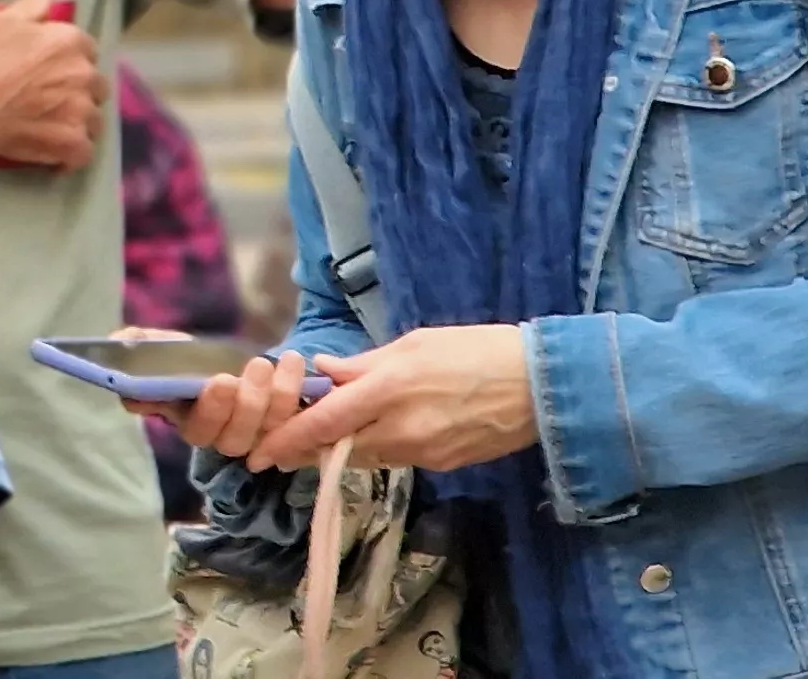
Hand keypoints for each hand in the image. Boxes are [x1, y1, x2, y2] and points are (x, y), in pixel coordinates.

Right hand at [0, 0, 102, 170]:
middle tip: (55, 97)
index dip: (72, 59)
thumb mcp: (1, 21)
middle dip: (80, 90)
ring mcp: (82, 112)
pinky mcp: (74, 143)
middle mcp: (84, 75)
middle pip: (96, 85)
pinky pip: (84, 152)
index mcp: (71, 43)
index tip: (55, 67)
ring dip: (79, 123)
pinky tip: (58, 155)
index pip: (87, 49)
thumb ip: (31, 6)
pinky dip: (72, 155)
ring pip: (94, 120)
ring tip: (56, 127)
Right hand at [144, 349, 317, 467]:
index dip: (211, 410)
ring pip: (269, 431)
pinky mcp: (282, 425)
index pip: (197, 430)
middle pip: (235, 438)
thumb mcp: (157, 345)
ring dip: (278, 397)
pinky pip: (295, 419)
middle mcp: (220, 436)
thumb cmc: (186, 356)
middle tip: (254, 366)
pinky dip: (297, 391)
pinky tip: (294, 363)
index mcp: (186, 420)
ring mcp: (254, 433)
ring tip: (280, 361)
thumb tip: (118, 344)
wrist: (226, 358)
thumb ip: (135, 345)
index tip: (220, 380)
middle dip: (248, 404)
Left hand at [252, 325, 538, 474]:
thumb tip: (324, 371)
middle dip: (311, 450)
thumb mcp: (415, 343)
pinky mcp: (445, 465)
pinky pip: (399, 459)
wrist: (545, 386)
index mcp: (390, 389)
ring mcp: (425, 452)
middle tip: (284, 446)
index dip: (290, 439)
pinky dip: (382, 447)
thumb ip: (365, 363)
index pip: (326, 422)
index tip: (262, 452)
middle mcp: (403, 428)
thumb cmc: (478, 350)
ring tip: (333, 432)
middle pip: (341, 448)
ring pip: (368, 457)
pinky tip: (385, 429)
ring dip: (346, 447)